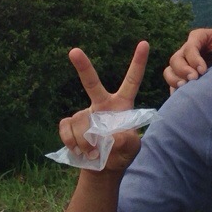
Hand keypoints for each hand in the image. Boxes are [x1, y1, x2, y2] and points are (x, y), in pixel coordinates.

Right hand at [58, 41, 148, 170]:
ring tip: (95, 152)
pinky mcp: (70, 124)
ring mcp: (85, 113)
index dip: (138, 63)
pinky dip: (72, 142)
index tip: (144, 43)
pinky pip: (66, 128)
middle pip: (91, 82)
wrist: (102, 168)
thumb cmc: (122, 153)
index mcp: (122, 104)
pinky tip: (78, 150)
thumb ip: (127, 139)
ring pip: (81, 120)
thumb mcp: (132, 148)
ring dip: (86, 141)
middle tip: (74, 51)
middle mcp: (102, 104)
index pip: (132, 80)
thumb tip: (111, 134)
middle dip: (83, 66)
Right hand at [163, 27, 211, 90]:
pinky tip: (183, 97)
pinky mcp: (184, 76)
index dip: (193, 59)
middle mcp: (187, 50)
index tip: (203, 70)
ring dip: (174, 80)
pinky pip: (173, 83)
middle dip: (182, 70)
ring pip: (170, 71)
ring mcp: (184, 64)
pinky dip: (175, 90)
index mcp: (198, 38)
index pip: (189, 47)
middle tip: (194, 79)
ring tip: (184, 88)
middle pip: (175, 59)